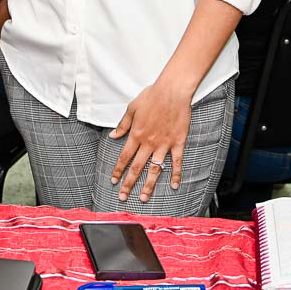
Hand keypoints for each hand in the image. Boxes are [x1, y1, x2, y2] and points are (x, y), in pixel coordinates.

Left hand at [108, 80, 192, 201]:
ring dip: (149, 185)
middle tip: (123, 197)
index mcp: (136, 134)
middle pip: (137, 167)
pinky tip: (173, 186)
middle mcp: (148, 142)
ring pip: (155, 169)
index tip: (113, 181)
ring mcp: (164, 144)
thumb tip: (113, 136)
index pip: (124, 157)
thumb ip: (123, 125)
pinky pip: (176, 162)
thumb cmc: (151, 96)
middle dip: (129, 183)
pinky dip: (175, 175)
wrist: (172, 91)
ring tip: (144, 198)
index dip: (118, 170)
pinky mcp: (178, 143)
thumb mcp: (132, 108)